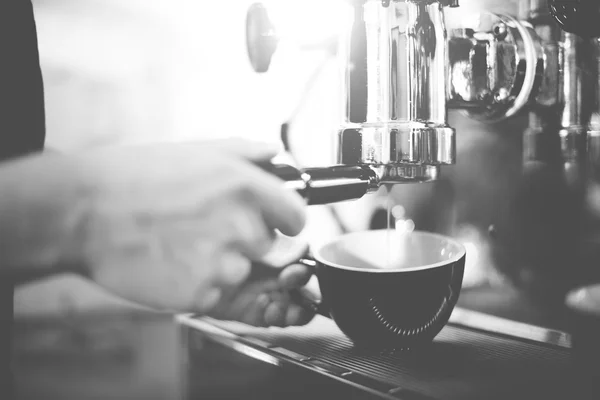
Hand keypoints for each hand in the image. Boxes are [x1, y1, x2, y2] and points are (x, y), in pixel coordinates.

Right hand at [77, 139, 306, 319]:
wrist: (82, 212)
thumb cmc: (134, 178)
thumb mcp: (197, 151)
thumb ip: (247, 152)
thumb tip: (276, 155)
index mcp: (246, 187)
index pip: (297, 217)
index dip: (283, 220)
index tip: (271, 221)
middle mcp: (242, 227)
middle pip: (267, 246)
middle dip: (244, 240)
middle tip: (203, 228)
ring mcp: (223, 265)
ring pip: (241, 272)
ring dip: (219, 264)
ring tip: (181, 245)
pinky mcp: (202, 295)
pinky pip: (215, 293)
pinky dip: (197, 283)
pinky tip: (170, 263)